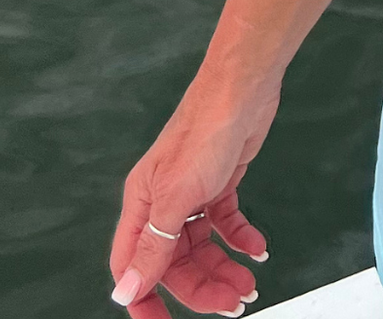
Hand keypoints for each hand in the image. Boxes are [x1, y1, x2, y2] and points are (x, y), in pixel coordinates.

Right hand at [109, 86, 275, 316]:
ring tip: (248, 284)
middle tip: (234, 304)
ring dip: (223, 268)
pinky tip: (258, 250)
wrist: (244, 86)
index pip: (132, 266)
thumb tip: (124, 291)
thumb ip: (152, 246)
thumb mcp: (176, 196)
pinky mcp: (221, 181)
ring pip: (201, 246)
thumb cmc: (205, 130)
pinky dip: (241, 239)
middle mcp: (163, 202)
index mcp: (142, 205)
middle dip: (201, 287)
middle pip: (174, 262)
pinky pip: (225, 223)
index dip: (145, 299)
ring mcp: (192, 191)